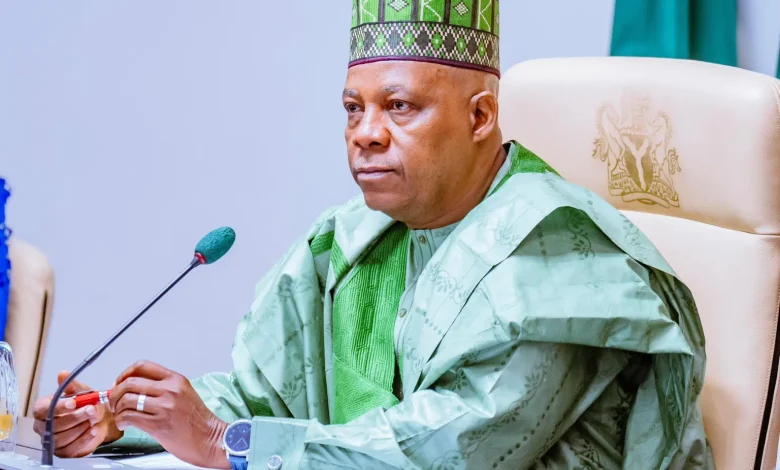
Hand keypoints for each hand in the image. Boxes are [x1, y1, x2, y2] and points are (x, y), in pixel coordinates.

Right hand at [32, 371, 122, 457]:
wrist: (99, 419)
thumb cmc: (85, 404)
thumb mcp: (81, 391)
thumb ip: (72, 385)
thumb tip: (63, 374)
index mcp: (43, 408)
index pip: (43, 409)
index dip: (58, 407)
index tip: (74, 402)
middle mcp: (43, 426)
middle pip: (54, 425)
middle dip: (74, 417)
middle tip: (91, 409)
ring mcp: (51, 440)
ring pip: (61, 438)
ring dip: (80, 428)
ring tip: (94, 419)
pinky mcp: (62, 451)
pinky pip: (70, 449)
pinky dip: (84, 439)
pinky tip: (94, 430)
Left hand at [109, 361, 229, 469]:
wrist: (210, 439)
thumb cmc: (198, 421)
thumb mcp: (184, 394)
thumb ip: (163, 388)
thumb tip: (135, 388)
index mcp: (176, 380)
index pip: (143, 366)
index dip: (125, 373)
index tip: (119, 382)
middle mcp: (170, 390)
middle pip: (130, 382)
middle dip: (115, 393)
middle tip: (114, 401)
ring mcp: (164, 407)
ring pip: (127, 400)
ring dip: (117, 408)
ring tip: (119, 414)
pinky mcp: (158, 424)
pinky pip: (129, 417)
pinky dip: (121, 420)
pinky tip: (124, 423)